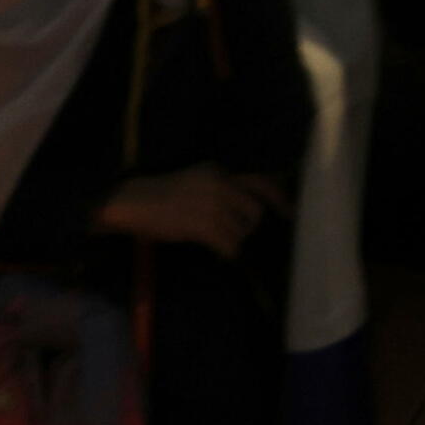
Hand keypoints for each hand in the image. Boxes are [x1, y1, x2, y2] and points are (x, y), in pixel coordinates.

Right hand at [95, 163, 278, 257]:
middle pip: (255, 211)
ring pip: (242, 230)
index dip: (279, 198)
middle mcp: (221, 184)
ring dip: (235, 241)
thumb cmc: (165, 195)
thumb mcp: (200, 179)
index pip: (261, 181)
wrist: (136, 202)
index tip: (289, 213)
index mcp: (221, 172)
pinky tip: (219, 253)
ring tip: (221, 242)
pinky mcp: (202, 225)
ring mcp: (212, 205)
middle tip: (236, 234)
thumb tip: (252, 203)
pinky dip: (228, 253)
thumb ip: (224, 186)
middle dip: (249, 226)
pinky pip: (229, 245)